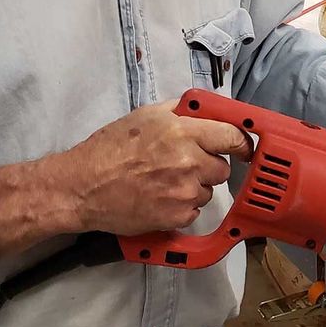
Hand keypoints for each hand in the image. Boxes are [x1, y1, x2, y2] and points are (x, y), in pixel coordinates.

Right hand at [61, 101, 252, 233]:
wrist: (83, 187)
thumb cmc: (109, 150)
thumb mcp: (144, 116)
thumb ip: (179, 111)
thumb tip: (204, 110)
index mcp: (182, 132)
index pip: (233, 137)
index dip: (241, 143)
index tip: (243, 148)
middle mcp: (188, 161)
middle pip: (222, 168)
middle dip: (208, 166)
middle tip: (184, 165)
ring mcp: (184, 191)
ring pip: (208, 191)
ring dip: (193, 188)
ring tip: (164, 182)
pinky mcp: (177, 216)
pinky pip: (194, 212)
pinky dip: (181, 208)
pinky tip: (159, 198)